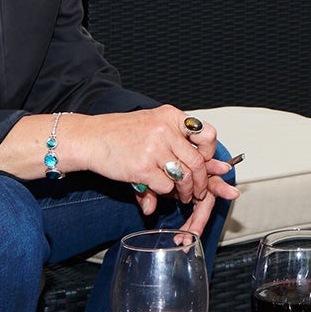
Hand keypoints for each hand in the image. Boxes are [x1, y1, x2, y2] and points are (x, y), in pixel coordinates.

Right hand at [76, 107, 238, 214]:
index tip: (207, 165)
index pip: (207, 134)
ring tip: (182, 195)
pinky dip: (165, 193)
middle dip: (202, 182)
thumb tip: (220, 168)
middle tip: (198, 191)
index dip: (211, 154)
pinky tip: (158, 191)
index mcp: (170, 115)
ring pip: (185, 176)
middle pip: (198, 161)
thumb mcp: (153, 127)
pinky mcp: (142, 168)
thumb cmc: (120, 133)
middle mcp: (165, 129)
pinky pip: (166, 187)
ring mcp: (154, 148)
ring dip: (186, 191)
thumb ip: (181, 144)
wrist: (90, 138)